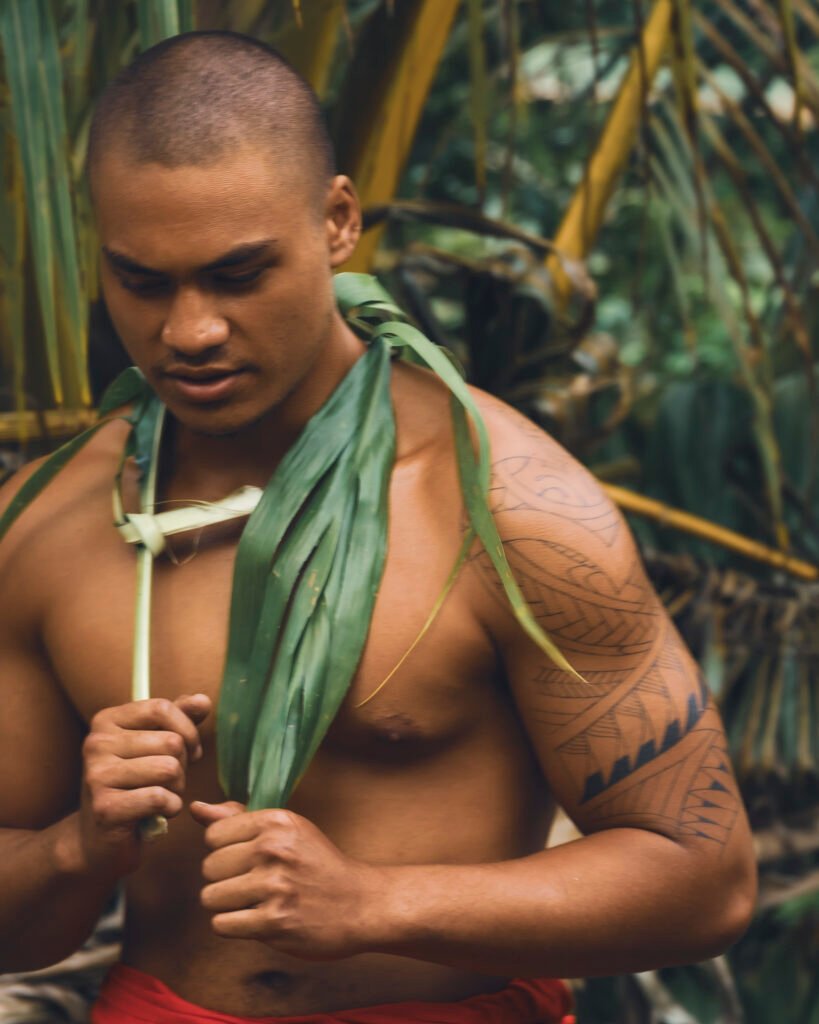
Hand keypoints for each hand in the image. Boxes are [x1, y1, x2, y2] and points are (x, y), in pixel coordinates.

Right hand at [78, 694, 210, 874]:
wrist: (98, 840)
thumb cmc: (134, 786)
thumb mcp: (155, 745)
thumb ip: (179, 719)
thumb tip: (203, 700)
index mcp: (107, 720)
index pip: (162, 708)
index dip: (188, 730)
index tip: (190, 751)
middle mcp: (96, 743)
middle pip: (171, 741)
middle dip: (182, 766)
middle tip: (167, 782)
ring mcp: (97, 775)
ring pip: (169, 769)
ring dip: (177, 789)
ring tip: (160, 797)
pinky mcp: (105, 808)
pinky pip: (161, 798)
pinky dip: (169, 808)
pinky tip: (157, 814)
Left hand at [190, 801, 386, 959]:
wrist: (360, 903)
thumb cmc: (317, 865)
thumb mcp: (287, 830)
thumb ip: (238, 819)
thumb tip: (196, 808)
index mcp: (277, 821)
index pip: (213, 835)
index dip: (224, 850)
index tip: (246, 858)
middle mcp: (274, 849)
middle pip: (209, 867)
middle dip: (224, 879)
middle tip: (253, 883)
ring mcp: (275, 886)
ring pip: (211, 897)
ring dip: (227, 905)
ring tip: (253, 902)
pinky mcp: (275, 922)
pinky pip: (222, 925)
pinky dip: (234, 925)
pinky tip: (256, 919)